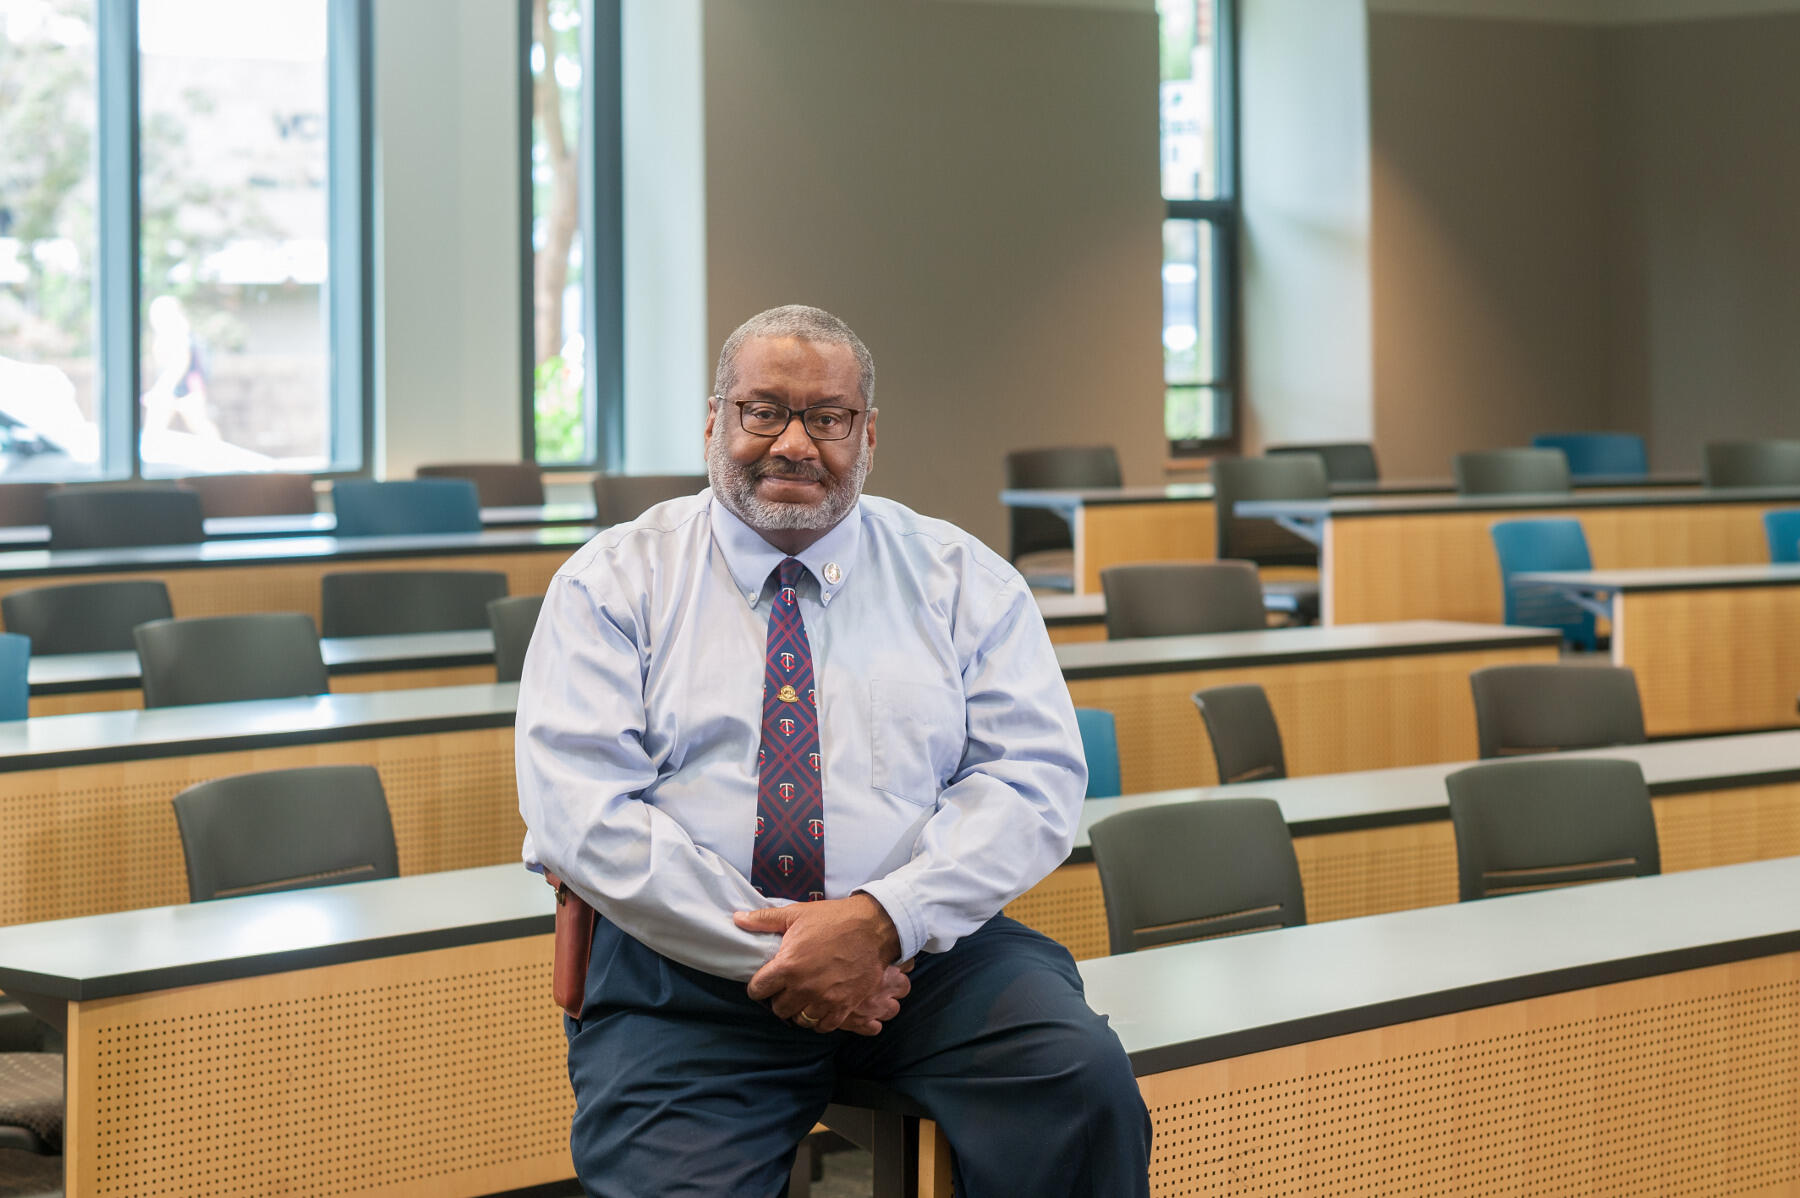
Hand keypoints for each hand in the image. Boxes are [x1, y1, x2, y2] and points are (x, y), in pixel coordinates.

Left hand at [733, 893, 903, 1033]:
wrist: (874, 928)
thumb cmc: (834, 919)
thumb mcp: (796, 914)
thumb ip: (764, 920)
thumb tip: (737, 919)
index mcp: (788, 966)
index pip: (758, 990)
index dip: (759, 986)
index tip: (766, 981)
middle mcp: (804, 988)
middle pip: (778, 1009)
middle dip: (779, 999)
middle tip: (786, 988)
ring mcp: (825, 1000)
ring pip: (799, 1020)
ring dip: (799, 1010)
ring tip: (803, 998)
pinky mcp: (844, 1006)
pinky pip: (823, 1026)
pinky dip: (819, 1020)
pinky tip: (820, 1007)